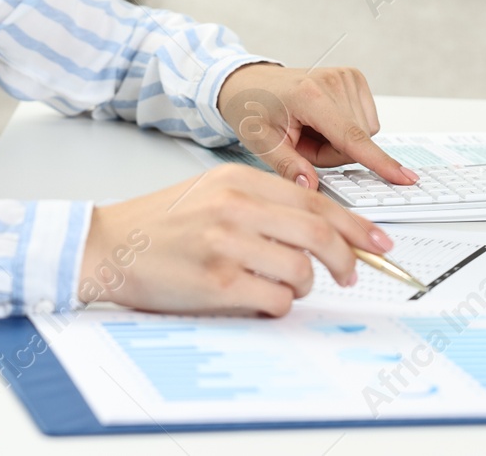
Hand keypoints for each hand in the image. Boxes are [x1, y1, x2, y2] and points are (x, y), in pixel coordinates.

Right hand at [77, 164, 393, 315]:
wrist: (107, 245)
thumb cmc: (160, 224)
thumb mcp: (211, 192)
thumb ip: (262, 202)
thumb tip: (322, 227)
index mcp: (236, 180)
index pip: (314, 200)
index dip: (355, 224)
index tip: (379, 242)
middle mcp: (234, 207)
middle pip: (317, 233)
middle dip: (346, 258)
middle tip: (351, 273)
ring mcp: (225, 244)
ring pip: (300, 271)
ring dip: (302, 286)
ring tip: (279, 285)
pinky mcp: (217, 282)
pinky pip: (275, 300)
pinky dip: (276, 304)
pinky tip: (254, 297)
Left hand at [214, 63, 416, 189]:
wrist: (250, 82)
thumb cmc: (254, 108)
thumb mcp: (261, 143)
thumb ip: (288, 167)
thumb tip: (310, 187)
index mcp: (309, 96)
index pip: (352, 137)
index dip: (379, 161)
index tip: (404, 177)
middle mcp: (333, 81)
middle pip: (357, 141)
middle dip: (332, 153)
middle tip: (301, 142)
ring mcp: (346, 77)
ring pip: (365, 133)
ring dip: (339, 142)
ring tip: (309, 130)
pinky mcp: (354, 78)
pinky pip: (366, 122)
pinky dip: (345, 129)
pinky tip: (322, 121)